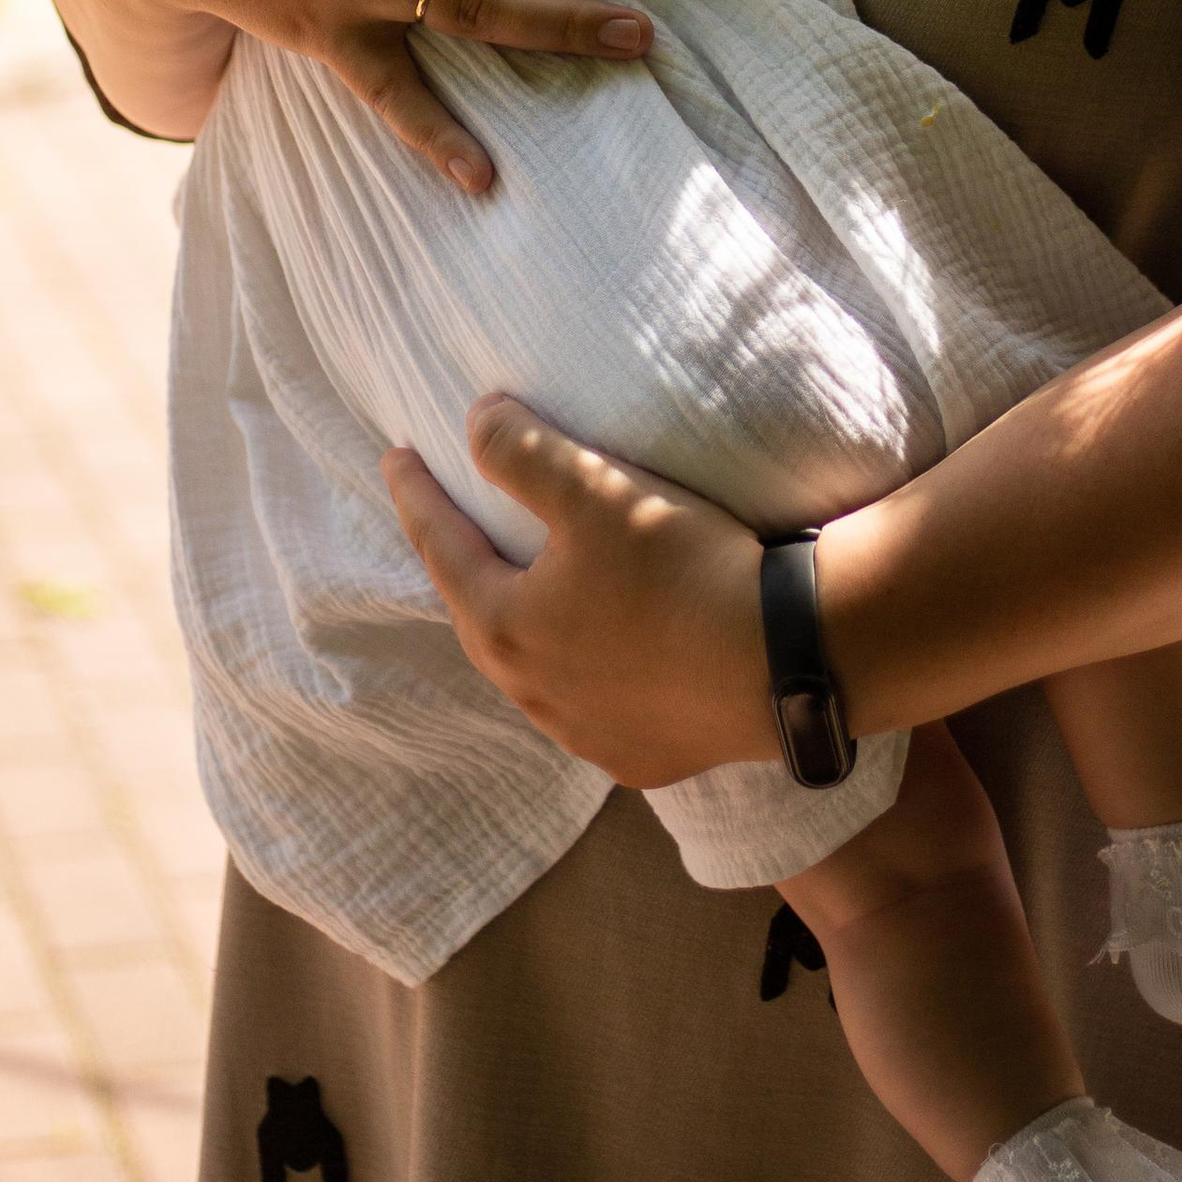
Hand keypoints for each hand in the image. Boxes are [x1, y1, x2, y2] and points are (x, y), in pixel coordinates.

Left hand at [381, 400, 777, 788]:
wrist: (786, 663)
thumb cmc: (681, 568)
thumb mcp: (594, 489)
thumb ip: (520, 451)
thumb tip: (474, 424)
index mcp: (504, 628)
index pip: (442, 546)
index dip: (417, 495)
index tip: (395, 456)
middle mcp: (533, 695)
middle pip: (482, 615)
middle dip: (465, 565)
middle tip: (451, 525)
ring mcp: (587, 735)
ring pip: (536, 672)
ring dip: (527, 627)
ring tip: (530, 594)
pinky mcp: (643, 758)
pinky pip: (596, 708)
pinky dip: (587, 674)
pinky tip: (608, 659)